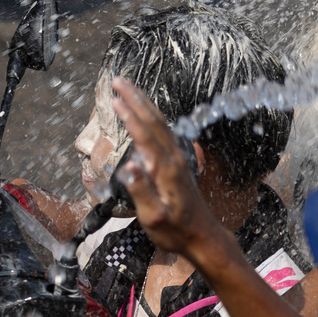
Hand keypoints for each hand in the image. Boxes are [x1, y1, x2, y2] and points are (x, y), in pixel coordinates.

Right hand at [110, 77, 220, 257]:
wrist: (201, 236)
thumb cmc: (175, 230)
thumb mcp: (154, 217)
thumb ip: (141, 192)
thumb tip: (130, 167)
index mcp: (166, 169)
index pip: (146, 135)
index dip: (131, 116)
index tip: (116, 99)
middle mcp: (174, 158)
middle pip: (155, 121)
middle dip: (136, 98)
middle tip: (117, 80)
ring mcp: (177, 158)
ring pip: (161, 123)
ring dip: (144, 103)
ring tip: (128, 87)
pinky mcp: (177, 162)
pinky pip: (164, 131)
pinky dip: (152, 115)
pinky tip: (146, 111)